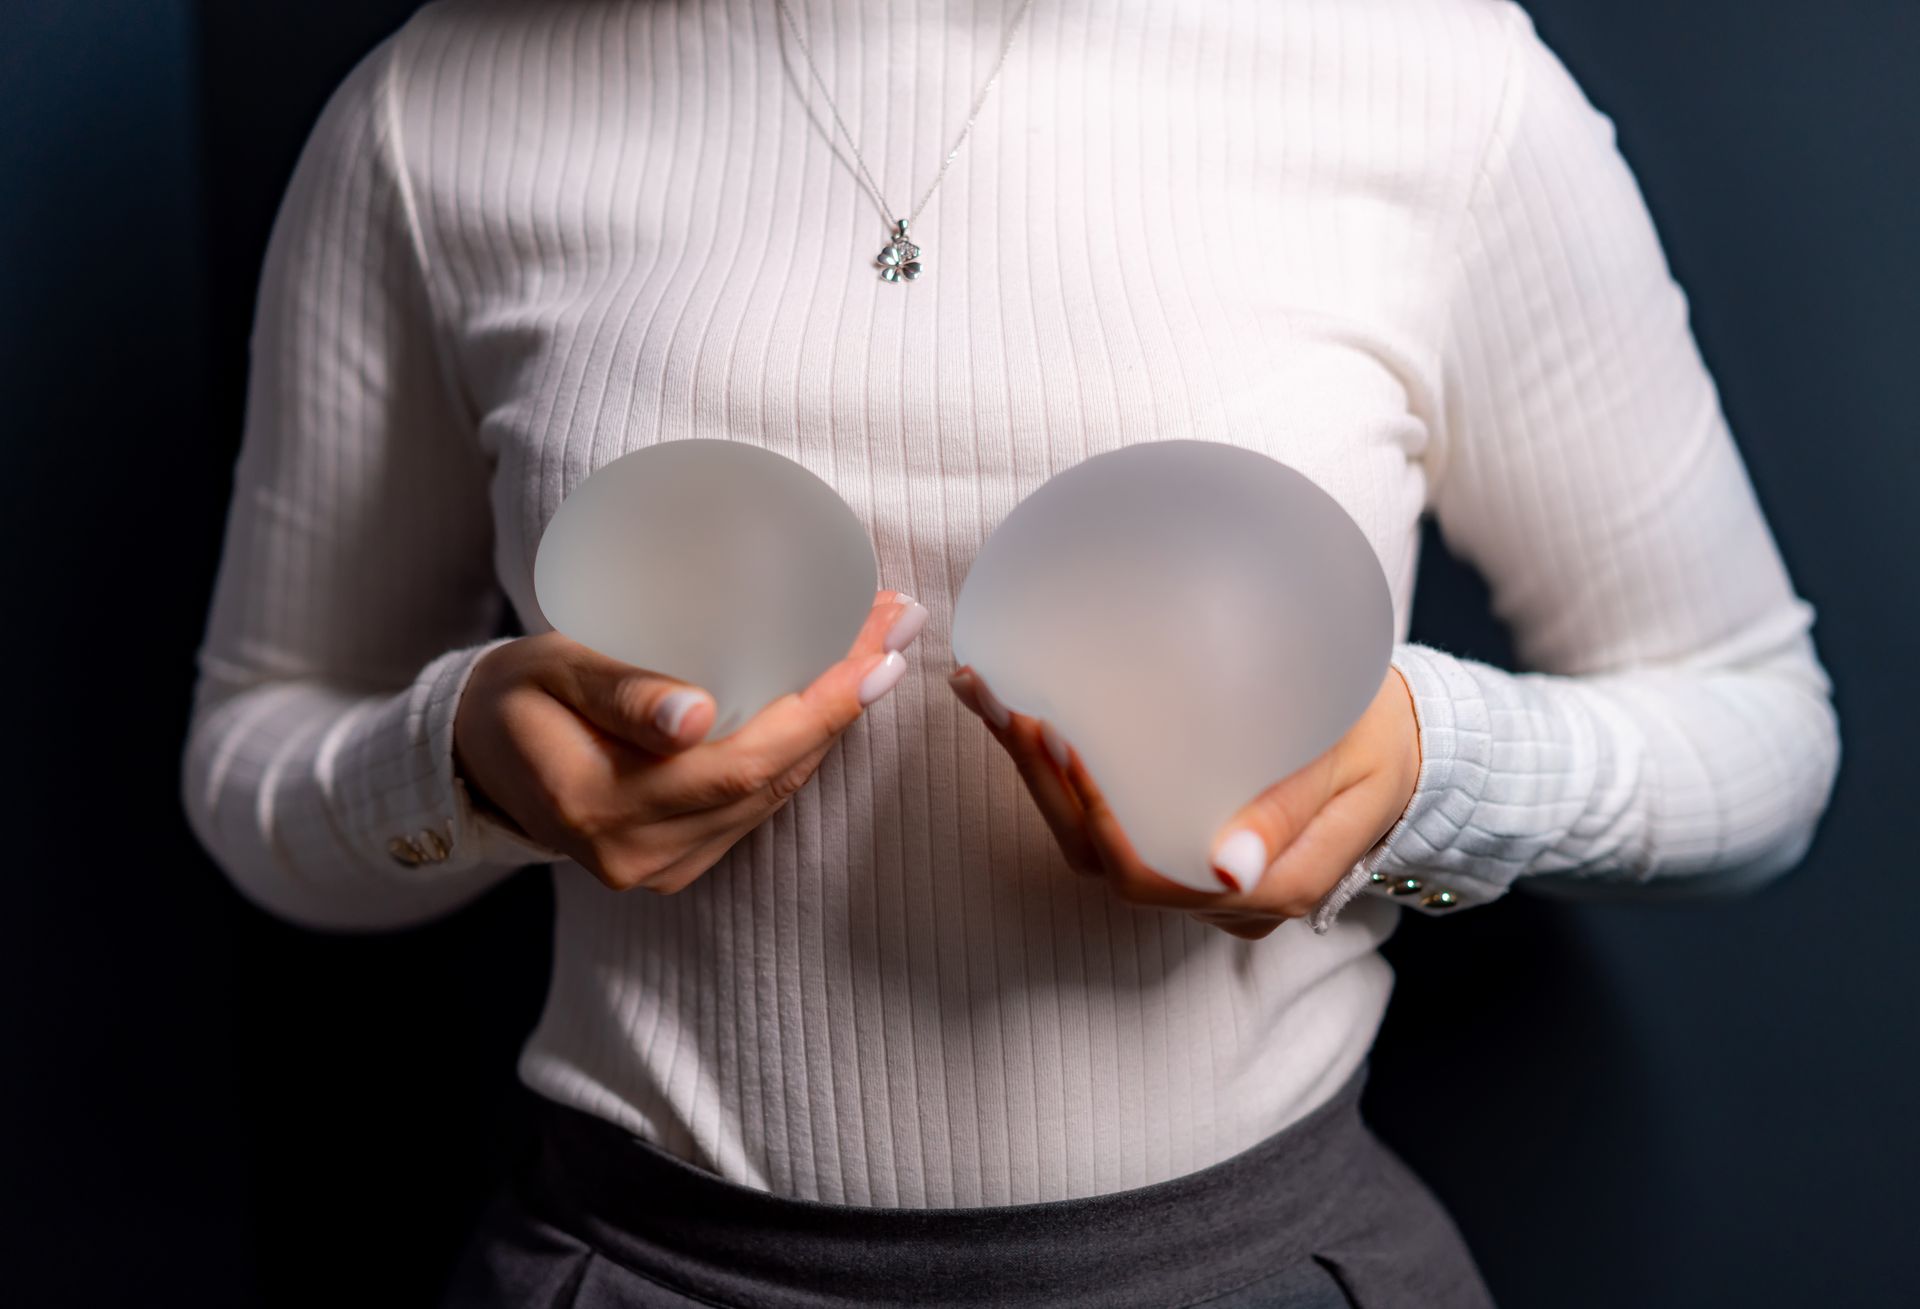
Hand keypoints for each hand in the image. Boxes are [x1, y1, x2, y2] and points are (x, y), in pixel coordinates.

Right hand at [453, 588, 929, 891]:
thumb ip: (619, 689)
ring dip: (834, 724)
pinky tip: (835, 699)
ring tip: (881, 650)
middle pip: (771, 780)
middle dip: (845, 705)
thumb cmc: (519, 695)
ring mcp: (661, 869)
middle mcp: (637, 854)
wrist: (479, 757)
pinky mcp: (678, 864)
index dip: (818, 710)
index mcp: (600, 807)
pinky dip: (800, 751)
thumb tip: (696, 718)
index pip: (739, 763)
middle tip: (898, 629)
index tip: (876, 649)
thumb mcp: (550, 668)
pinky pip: (757, 807)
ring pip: (774, 796)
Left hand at [946, 663, 1420, 939]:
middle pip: (1097, 856)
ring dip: (1033, 770)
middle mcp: (1212, 896)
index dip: (1091, 817)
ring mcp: (1191, 873)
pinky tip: (1019, 706)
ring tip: (988, 693)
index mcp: (1258, 891)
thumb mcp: (1353, 767)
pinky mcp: (1176, 838)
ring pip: (1088, 841)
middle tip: (1000, 698)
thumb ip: (1292, 814)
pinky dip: (1056, 765)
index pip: (1144, 875)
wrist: (1409, 749)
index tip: (1059, 740)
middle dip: (1039, 780)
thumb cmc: (1382, 745)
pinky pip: (1105, 816)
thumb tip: (1227, 873)